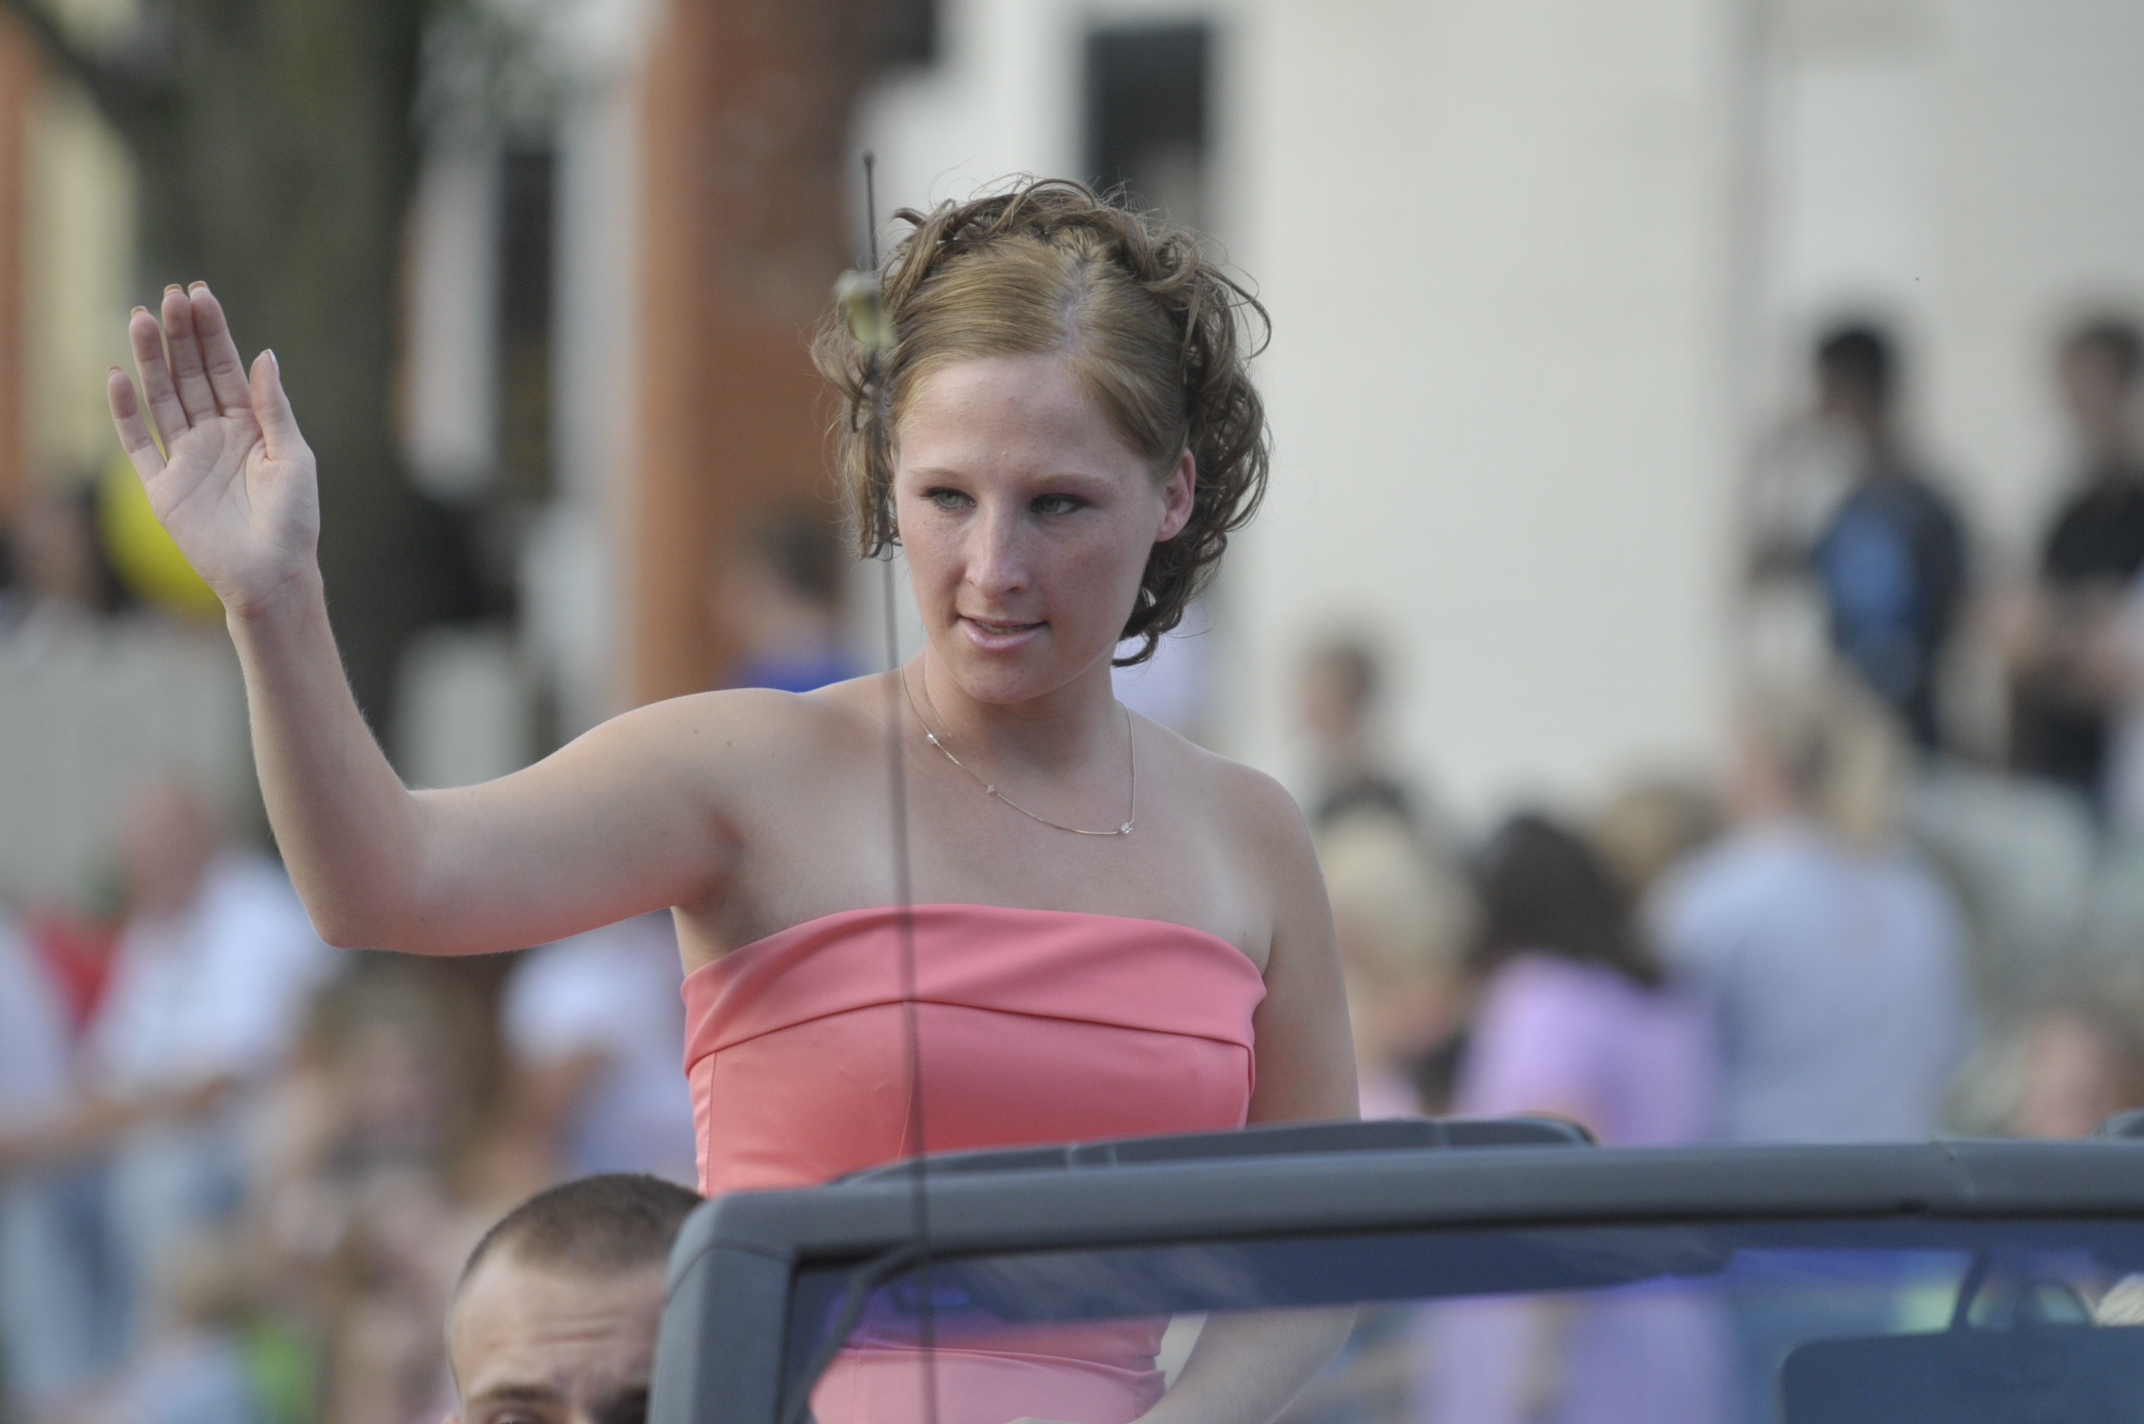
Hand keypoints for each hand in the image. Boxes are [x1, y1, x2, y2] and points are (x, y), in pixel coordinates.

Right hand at [106, 283, 319, 616]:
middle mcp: (213, 435)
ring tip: (140, 318)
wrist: (274, 574)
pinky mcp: (162, 486)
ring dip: (149, 360)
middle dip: (179, 336)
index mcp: (249, 426)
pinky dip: (125, 411)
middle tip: (169, 296)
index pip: (224, 369)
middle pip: (190, 375)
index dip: (213, 333)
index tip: (201, 295)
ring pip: (161, 398)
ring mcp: (185, 458)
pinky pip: (137, 443)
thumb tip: (263, 355)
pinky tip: (117, 376)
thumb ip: (272, 408)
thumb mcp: (293, 457)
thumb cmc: (294, 520)